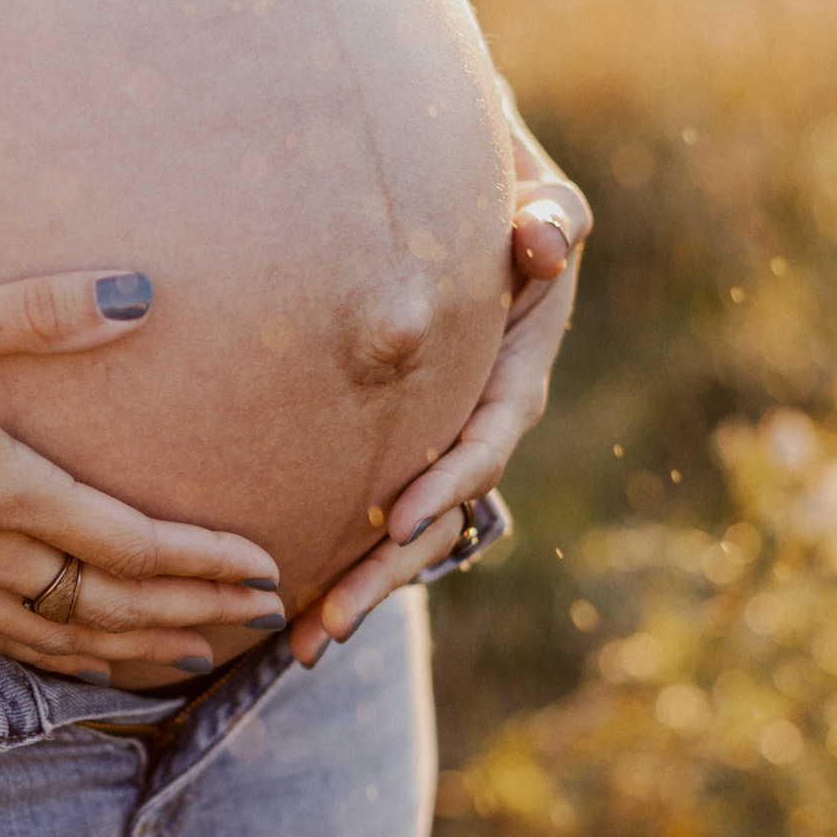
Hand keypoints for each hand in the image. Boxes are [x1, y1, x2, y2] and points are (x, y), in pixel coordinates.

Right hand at [0, 234, 279, 683]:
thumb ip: (37, 313)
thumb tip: (139, 295)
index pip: (126, 543)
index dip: (203, 564)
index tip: (267, 570)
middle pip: (108, 606)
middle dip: (195, 615)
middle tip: (268, 621)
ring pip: (56, 640)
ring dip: (134, 650)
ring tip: (197, 657)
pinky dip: (57, 660)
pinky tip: (75, 659)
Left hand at [285, 119, 590, 667]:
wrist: (465, 199)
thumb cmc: (501, 193)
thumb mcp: (537, 199)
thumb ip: (549, 219)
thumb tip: (543, 242)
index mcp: (516, 372)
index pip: (486, 437)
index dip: (447, 482)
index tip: (395, 519)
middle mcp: (480, 421)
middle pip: (440, 513)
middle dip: (386, 571)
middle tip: (330, 621)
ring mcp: (439, 441)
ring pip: (404, 530)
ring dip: (357, 587)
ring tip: (302, 643)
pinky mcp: (401, 447)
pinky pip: (371, 510)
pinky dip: (336, 557)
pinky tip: (287, 609)